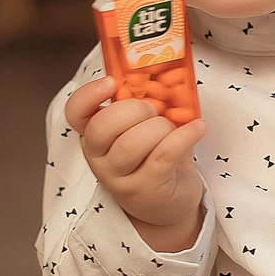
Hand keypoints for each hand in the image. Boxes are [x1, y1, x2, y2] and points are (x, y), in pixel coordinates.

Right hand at [64, 75, 208, 252]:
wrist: (167, 203)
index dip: (89, 95)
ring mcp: (119, 178)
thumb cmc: (153, 157)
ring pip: (131, 144)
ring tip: (173, 127)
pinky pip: (163, 156)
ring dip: (160, 127)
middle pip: (102, 127)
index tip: (111, 82)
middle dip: (133, 110)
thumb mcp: (141, 129)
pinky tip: (198, 128)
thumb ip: (143, 105)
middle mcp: (99, 158)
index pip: (76, 113)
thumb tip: (168, 72)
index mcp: (94, 135)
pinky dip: (184, 137)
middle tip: (154, 109)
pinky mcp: (146, 189)